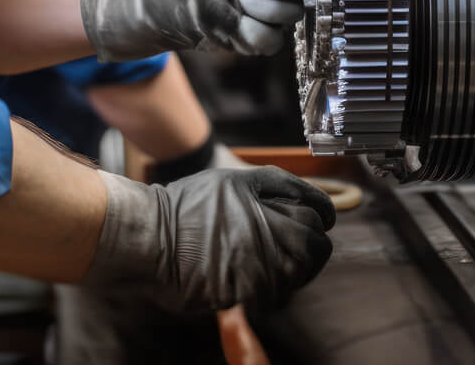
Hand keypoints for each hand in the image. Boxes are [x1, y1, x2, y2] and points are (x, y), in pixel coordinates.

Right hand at [83, 166, 334, 312]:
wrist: (153, 238)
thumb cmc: (191, 205)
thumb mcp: (235, 179)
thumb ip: (276, 184)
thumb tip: (312, 199)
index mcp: (267, 207)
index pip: (315, 212)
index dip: (320, 213)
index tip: (320, 218)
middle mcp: (267, 238)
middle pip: (313, 245)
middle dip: (312, 242)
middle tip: (299, 239)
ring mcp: (257, 269)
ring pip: (299, 272)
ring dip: (297, 266)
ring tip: (277, 256)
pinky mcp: (245, 294)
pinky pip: (277, 295)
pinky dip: (276, 287)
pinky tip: (260, 274)